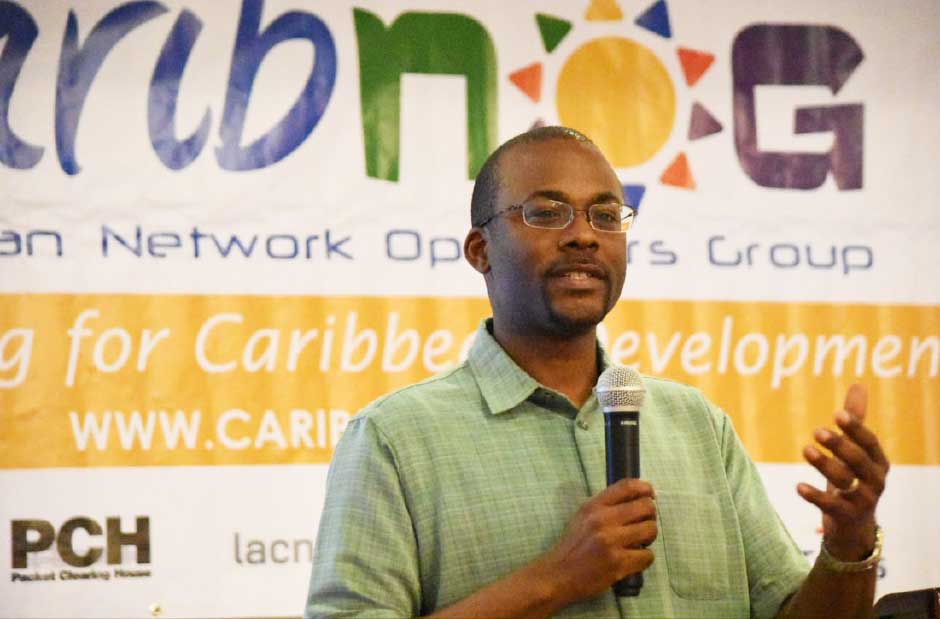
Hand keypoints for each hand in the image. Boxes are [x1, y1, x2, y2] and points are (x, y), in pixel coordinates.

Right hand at [536, 479, 656, 604]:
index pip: (627, 486)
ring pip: (650, 529)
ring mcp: (611, 541)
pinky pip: (647, 555)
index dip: (645, 488)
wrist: (558, 574)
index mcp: (594, 506)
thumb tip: (635, 500)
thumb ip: (605, 507)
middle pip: (645, 506)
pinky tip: (634, 559)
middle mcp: (603, 520)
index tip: (650, 495)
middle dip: (651, 515)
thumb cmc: (573, 545)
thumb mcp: (583, 517)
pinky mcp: (618, 563)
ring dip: (650, 537)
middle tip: (644, 524)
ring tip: (640, 542)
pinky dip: (645, 558)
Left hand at [797, 384, 889, 559]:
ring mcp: (862, 501)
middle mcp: (875, 481)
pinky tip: (797, 486)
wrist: (854, 527)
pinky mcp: (845, 516)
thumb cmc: (854, 480)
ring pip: (844, 481)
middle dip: (840, 445)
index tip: (837, 414)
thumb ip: (855, 420)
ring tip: (806, 449)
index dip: (855, 428)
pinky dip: (814, 496)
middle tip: (817, 431)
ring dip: (824, 465)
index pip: (869, 442)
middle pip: (858, 461)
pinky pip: (830, 505)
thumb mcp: (856, 451)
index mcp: (878, 462)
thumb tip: (859, 384)